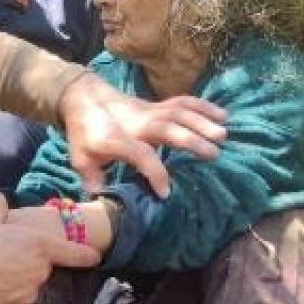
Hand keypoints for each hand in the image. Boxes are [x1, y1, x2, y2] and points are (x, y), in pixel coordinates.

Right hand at [0, 193, 99, 303]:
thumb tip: (0, 202)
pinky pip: (16, 295)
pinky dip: (7, 289)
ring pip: (29, 280)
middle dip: (30, 258)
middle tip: (5, 250)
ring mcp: (29, 293)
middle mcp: (40, 272)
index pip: (74, 252)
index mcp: (40, 247)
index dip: (86, 254)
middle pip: (43, 264)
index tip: (96, 256)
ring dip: (18, 274)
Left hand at [58, 73, 226, 196]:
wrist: (83, 98)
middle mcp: (136, 123)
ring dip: (202, 121)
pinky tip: (222, 115)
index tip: (165, 193)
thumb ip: (92, 181)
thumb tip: (102, 205)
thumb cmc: (83, 133)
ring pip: (178, 113)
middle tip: (214, 154)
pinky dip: (202, 106)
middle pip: (166, 128)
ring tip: (223, 135)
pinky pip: (181, 102)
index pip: (141, 155)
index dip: (154, 173)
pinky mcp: (156, 106)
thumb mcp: (79, 159)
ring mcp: (148, 111)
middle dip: (191, 140)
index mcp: (117, 139)